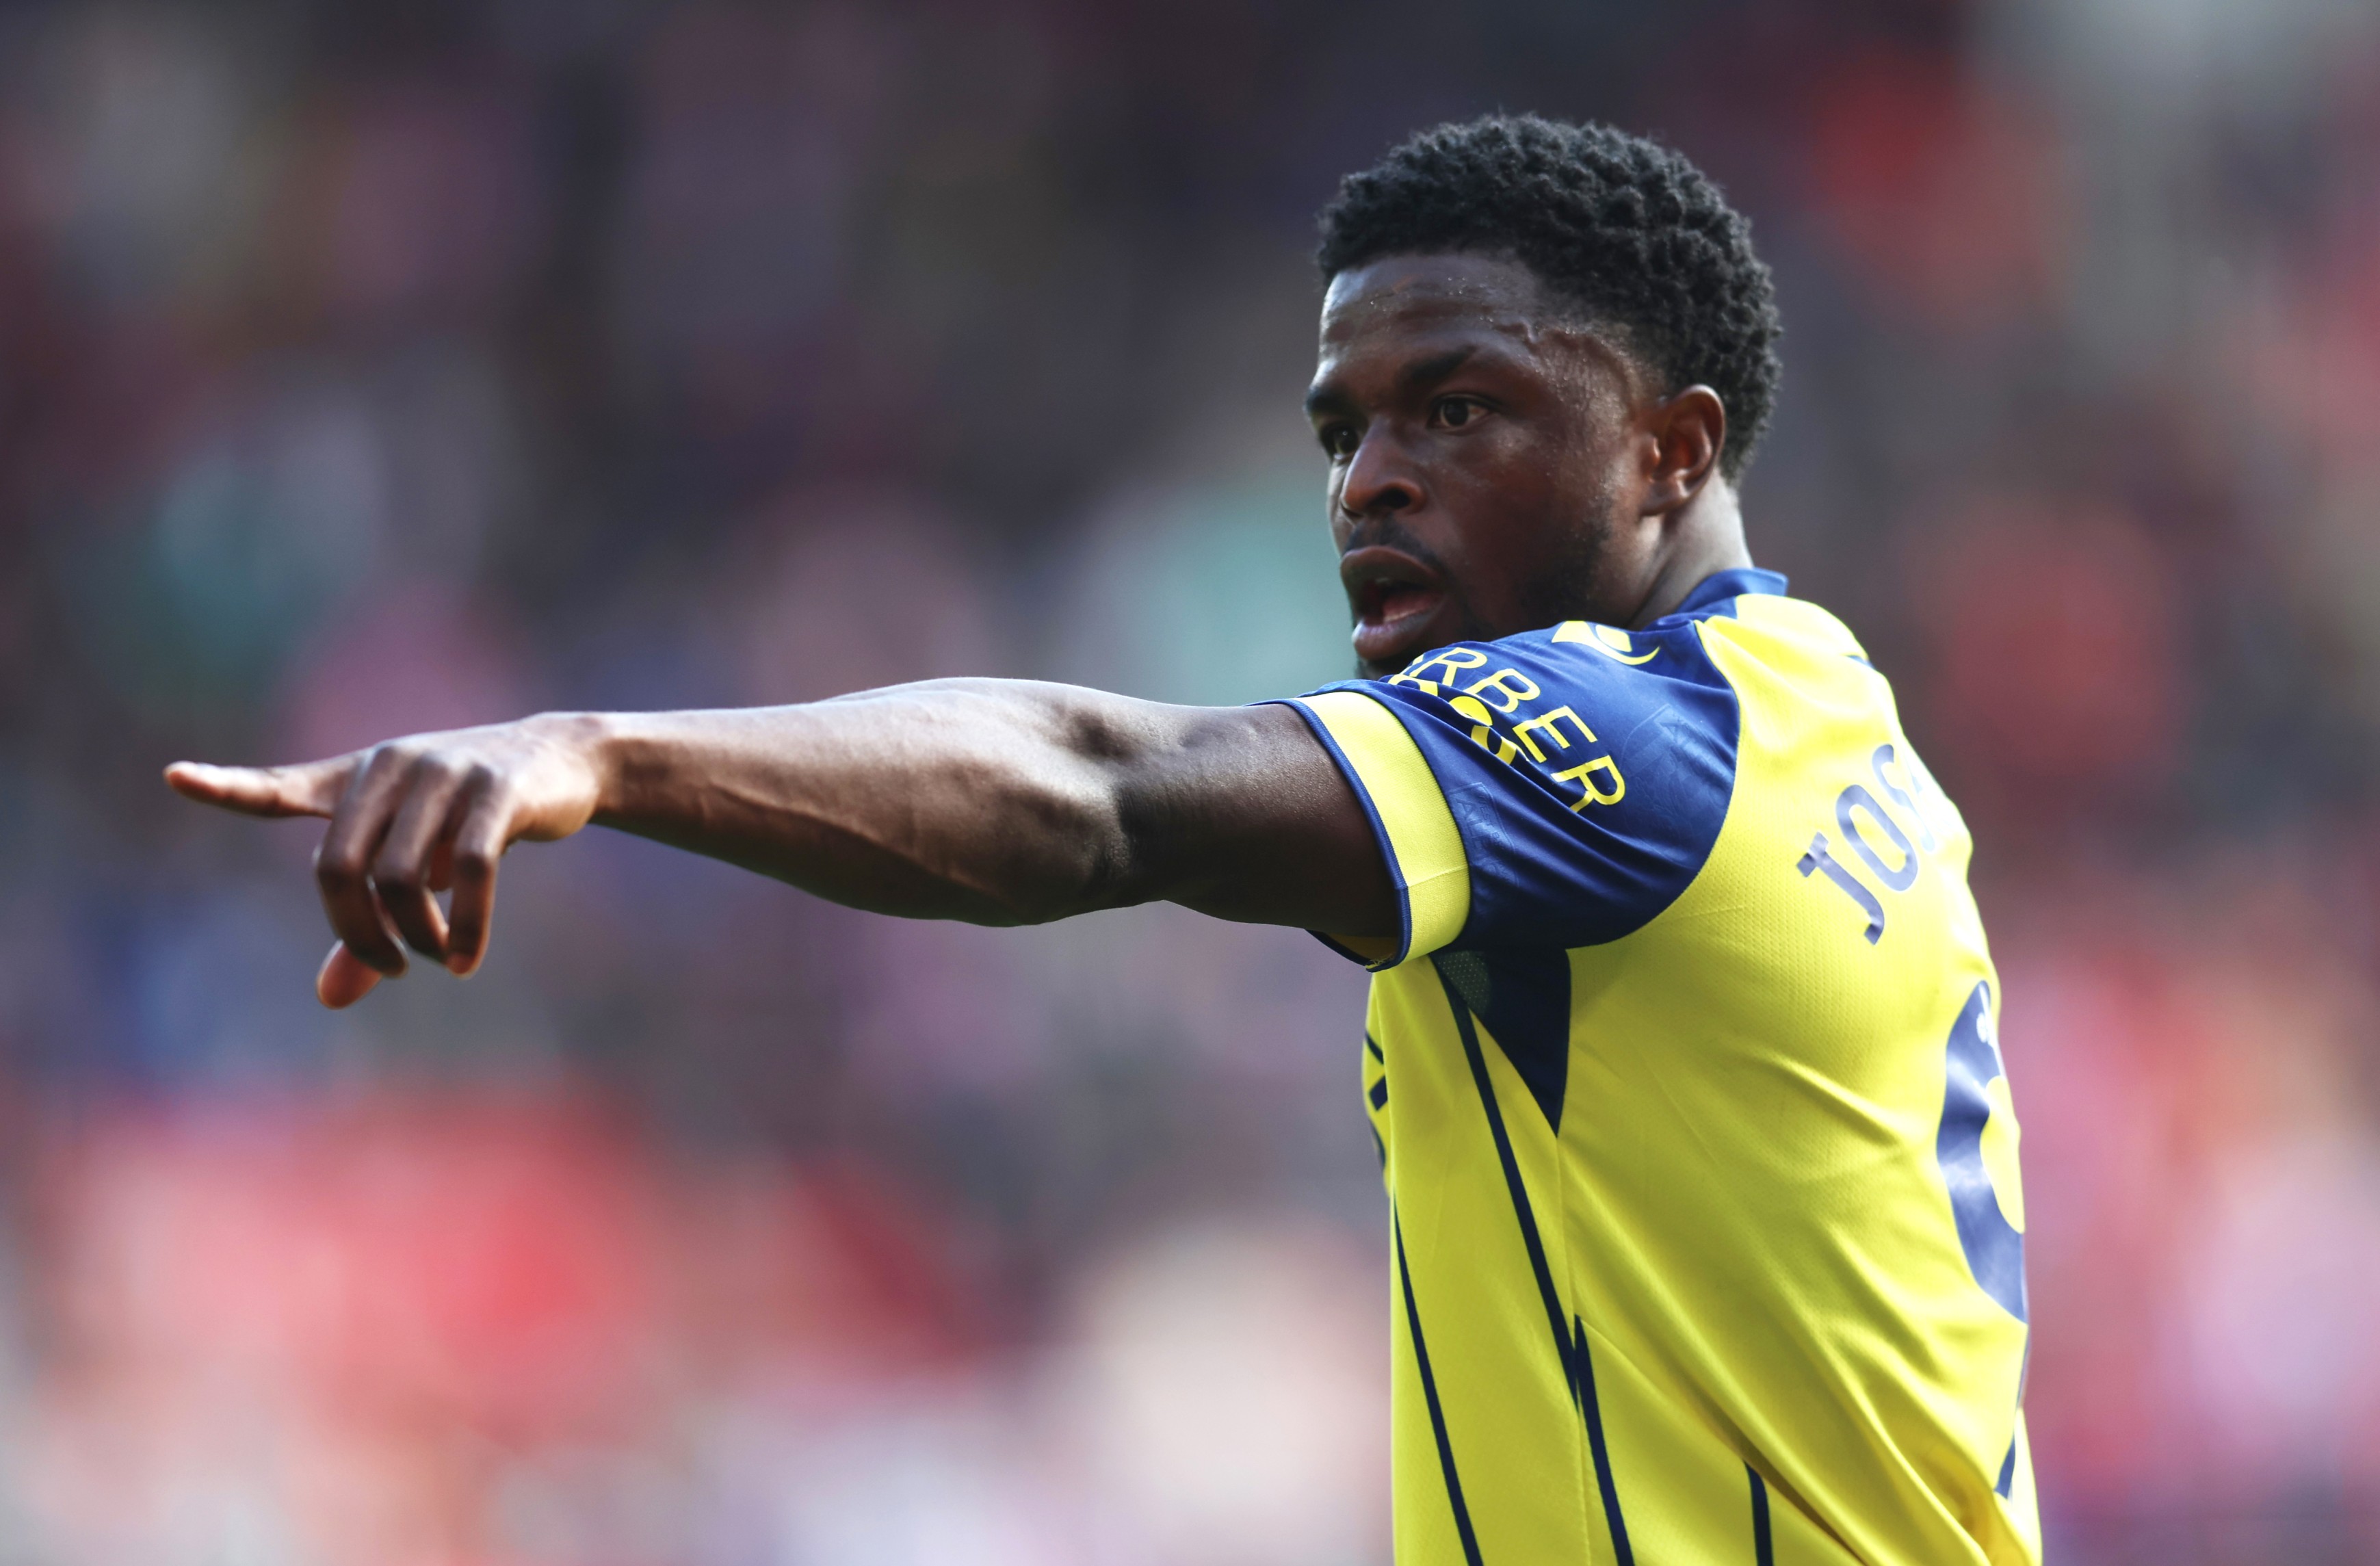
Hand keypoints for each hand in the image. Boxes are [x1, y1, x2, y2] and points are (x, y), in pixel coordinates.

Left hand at [165, 716, 606, 1007]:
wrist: (562, 762)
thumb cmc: (472, 816)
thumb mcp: (418, 864)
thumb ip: (368, 923)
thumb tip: (327, 1000)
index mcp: (359, 778)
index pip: (282, 788)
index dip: (229, 787)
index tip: (173, 777)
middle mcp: (391, 767)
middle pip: (339, 867)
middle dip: (358, 934)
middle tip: (389, 967)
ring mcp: (444, 773)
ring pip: (403, 878)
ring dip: (416, 938)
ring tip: (438, 959)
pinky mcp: (497, 791)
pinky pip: (471, 872)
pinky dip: (467, 929)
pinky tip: (465, 960)